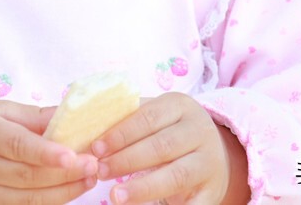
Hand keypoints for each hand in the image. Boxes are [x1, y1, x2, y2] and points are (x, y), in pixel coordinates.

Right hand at [0, 100, 97, 204]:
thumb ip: (32, 117)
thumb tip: (73, 116)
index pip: (15, 145)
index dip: (46, 152)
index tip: (75, 155)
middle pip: (26, 175)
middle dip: (65, 173)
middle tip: (94, 165)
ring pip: (26, 199)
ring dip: (63, 191)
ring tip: (89, 179)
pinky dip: (48, 202)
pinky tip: (68, 191)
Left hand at [91, 93, 248, 204]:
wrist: (213, 152)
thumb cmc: (169, 131)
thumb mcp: (156, 116)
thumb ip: (128, 118)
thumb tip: (87, 128)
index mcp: (181, 106)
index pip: (148, 118)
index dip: (120, 134)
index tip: (96, 148)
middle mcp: (200, 131)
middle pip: (161, 146)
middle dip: (126, 160)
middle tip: (100, 171)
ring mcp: (209, 162)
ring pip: (176, 175)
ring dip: (143, 187)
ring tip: (115, 196)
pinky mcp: (213, 189)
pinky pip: (194, 204)